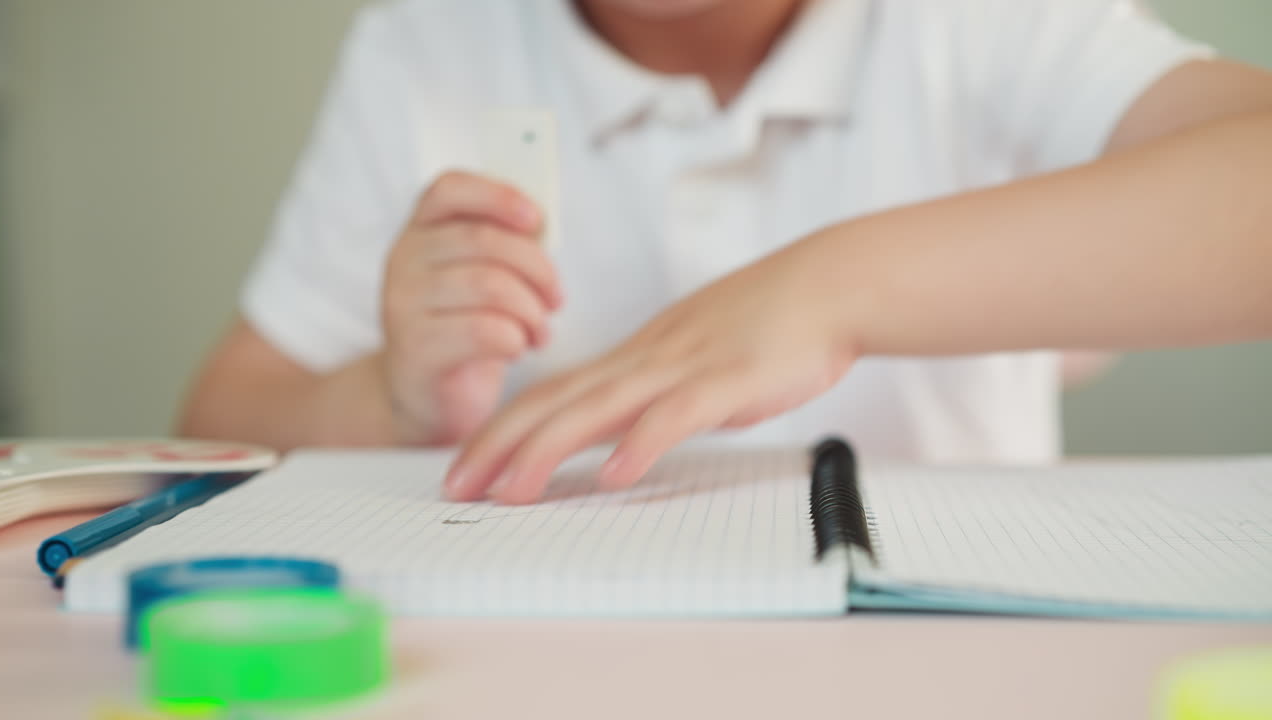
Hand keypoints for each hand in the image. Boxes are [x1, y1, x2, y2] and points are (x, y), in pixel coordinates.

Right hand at [384, 171, 562, 444]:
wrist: (428, 398)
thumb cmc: (466, 329)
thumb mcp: (480, 279)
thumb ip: (501, 248)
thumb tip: (542, 226)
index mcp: (421, 231)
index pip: (448, 189)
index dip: (497, 195)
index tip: (537, 219)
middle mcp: (404, 261)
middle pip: (484, 240)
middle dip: (537, 269)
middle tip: (556, 299)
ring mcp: (404, 304)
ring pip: (490, 286)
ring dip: (532, 311)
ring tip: (539, 331)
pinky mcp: (415, 349)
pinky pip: (484, 331)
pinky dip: (516, 340)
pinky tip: (517, 349)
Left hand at [443, 237, 856, 503]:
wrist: (827, 284)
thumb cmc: (766, 325)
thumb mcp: (693, 361)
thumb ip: (654, 397)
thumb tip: (622, 439)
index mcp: (634, 356)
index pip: (550, 393)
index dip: (500, 429)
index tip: (465, 466)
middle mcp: (644, 359)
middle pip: (554, 400)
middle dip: (497, 444)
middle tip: (455, 487)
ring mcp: (683, 367)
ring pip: (599, 407)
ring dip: (547, 449)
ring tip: (509, 490)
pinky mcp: (727, 380)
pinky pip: (676, 414)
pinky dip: (643, 443)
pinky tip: (616, 475)